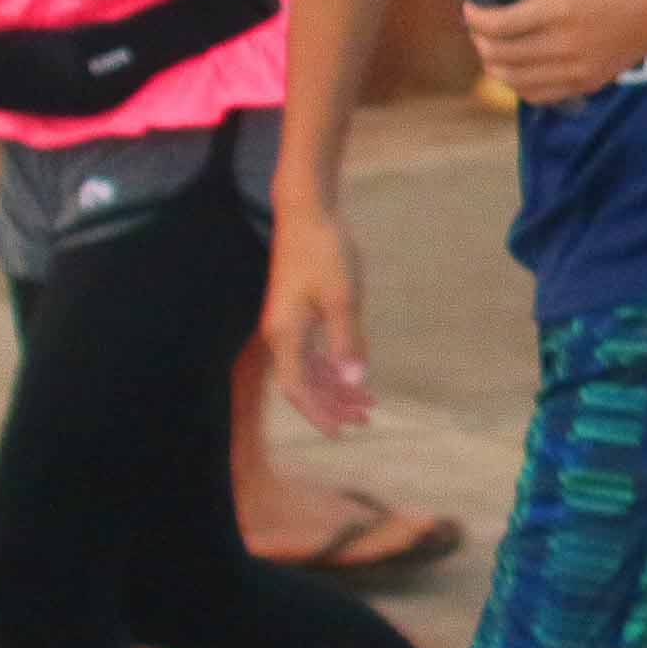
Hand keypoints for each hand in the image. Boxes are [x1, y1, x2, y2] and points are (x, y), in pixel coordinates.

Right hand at [263, 206, 374, 436]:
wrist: (307, 214)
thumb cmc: (325, 252)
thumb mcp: (342, 298)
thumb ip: (348, 341)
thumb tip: (355, 382)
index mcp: (285, 335)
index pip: (297, 390)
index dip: (318, 414)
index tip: (342, 433)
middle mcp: (280, 335)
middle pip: (303, 384)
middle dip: (332, 405)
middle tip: (366, 419)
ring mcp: (286, 324)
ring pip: (308, 370)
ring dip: (334, 388)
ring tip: (366, 402)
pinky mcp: (296, 313)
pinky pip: (311, 352)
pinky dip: (331, 367)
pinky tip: (352, 373)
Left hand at [461, 0, 646, 103]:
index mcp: (559, 8)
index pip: (497, 25)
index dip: (474, 17)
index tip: (470, 6)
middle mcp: (564, 45)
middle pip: (499, 56)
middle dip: (479, 40)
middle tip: (479, 25)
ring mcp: (576, 68)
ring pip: (515, 80)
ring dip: (494, 65)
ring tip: (492, 48)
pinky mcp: (588, 81)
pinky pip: (540, 95)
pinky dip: (519, 85)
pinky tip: (517, 70)